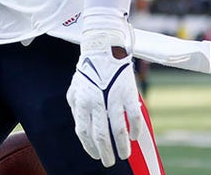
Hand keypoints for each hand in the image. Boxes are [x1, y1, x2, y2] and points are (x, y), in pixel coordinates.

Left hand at [67, 11, 142, 167]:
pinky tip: (134, 137)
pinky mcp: (128, 94)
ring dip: (121, 146)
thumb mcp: (75, 87)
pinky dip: (135, 130)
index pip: (84, 132)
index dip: (90, 147)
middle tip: (109, 161)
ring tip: (123, 155)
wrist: (103, 48)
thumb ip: (75, 106)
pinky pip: (133, 118)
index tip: (96, 155)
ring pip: (118, 131)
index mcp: (81, 103)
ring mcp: (113, 99)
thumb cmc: (89, 69)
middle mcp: (96, 103)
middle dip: (105, 153)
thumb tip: (80, 124)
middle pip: (101, 136)